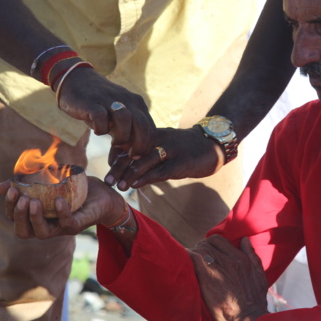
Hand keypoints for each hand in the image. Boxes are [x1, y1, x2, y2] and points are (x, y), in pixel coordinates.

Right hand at [0, 177, 124, 238]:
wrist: (102, 194)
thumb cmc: (74, 188)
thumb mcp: (48, 182)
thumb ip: (27, 183)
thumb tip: (1, 186)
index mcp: (37, 217)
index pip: (15, 219)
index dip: (9, 207)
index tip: (10, 189)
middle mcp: (47, 226)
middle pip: (24, 232)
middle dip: (18, 216)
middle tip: (21, 198)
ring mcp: (62, 228)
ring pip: (42, 233)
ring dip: (35, 218)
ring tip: (33, 201)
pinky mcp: (78, 225)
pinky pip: (67, 224)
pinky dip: (61, 213)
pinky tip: (58, 200)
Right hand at [56, 67, 156, 159]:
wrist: (77, 80)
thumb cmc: (100, 105)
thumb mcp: (118, 117)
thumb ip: (129, 131)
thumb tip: (136, 155)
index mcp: (137, 104)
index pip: (150, 128)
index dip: (147, 145)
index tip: (137, 156)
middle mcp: (127, 100)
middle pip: (142, 125)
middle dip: (139, 145)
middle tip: (130, 155)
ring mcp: (110, 100)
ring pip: (125, 121)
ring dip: (121, 137)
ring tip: (114, 143)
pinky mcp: (92, 102)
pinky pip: (101, 118)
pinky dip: (100, 128)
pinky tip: (97, 131)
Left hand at [105, 127, 223, 189]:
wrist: (213, 144)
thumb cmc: (186, 148)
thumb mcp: (166, 145)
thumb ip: (149, 152)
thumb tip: (128, 164)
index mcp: (154, 134)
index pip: (130, 142)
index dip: (117, 155)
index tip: (107, 168)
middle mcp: (160, 140)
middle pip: (135, 151)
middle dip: (119, 166)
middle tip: (107, 180)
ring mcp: (172, 150)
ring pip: (146, 161)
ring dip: (130, 174)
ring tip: (118, 186)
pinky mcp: (182, 162)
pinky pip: (161, 170)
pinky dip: (147, 177)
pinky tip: (136, 185)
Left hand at [190, 235, 268, 320]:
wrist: (248, 319)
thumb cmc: (255, 300)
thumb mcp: (259, 274)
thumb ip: (252, 255)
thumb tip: (245, 239)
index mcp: (241, 258)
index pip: (218, 240)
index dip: (209, 243)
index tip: (206, 251)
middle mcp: (229, 260)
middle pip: (206, 244)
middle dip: (199, 247)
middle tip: (196, 257)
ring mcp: (218, 269)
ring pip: (200, 250)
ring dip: (193, 253)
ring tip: (190, 262)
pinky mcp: (208, 279)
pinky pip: (194, 259)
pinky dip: (187, 257)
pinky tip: (184, 262)